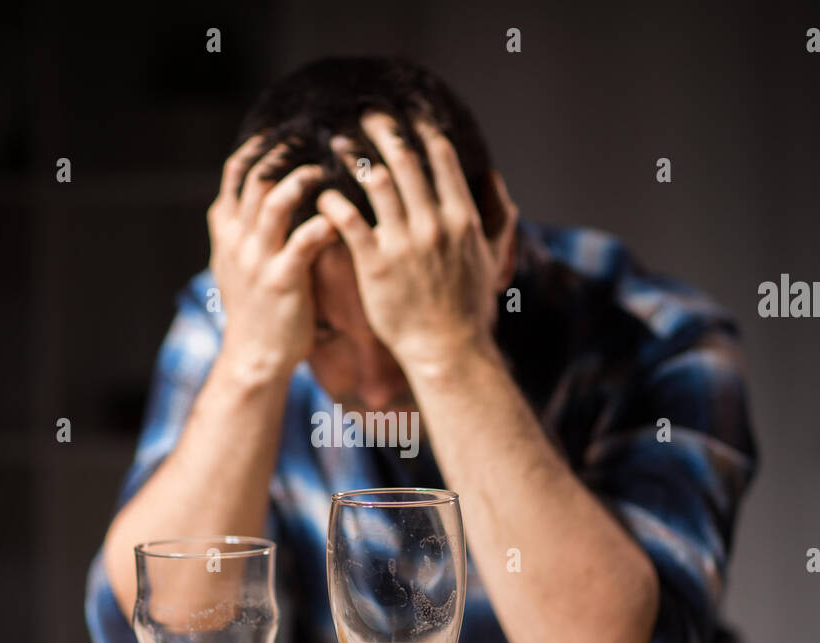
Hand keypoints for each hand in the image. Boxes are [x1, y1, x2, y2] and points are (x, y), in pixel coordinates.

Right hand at [207, 136, 338, 379]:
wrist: (254, 357)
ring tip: (327, 171)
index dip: (262, 144)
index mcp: (227, 230)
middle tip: (316, 138)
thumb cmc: (256, 309)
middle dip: (286, 151)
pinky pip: (303, 241)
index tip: (288, 129)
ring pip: (274, 202)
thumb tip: (258, 191)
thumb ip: (244, 227)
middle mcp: (237, 240)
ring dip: (303, 180)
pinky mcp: (281, 282)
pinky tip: (341, 216)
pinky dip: (324, 223)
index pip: (236, 171)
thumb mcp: (235, 263)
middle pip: (256, 176)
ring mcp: (257, 260)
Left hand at [314, 113, 516, 372]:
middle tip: (365, 114)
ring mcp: (404, 243)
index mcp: (461, 217)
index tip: (406, 116)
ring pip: (374, 182)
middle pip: (403, 159)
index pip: (440, 157)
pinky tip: (321, 194)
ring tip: (333, 144)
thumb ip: (498, 217)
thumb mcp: (494, 259)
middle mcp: (433, 223)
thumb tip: (495, 179)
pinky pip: (349, 221)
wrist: (449, 351)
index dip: (420, 130)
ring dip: (351, 156)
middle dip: (382, 129)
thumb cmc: (469, 308)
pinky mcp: (376, 265)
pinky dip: (332, 202)